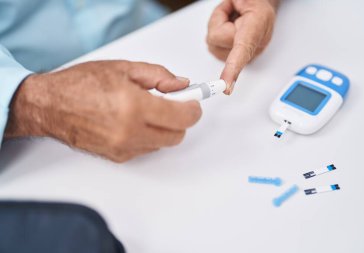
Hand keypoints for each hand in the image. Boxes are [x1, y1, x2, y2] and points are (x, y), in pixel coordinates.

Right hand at [5, 61, 201, 161]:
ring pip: (163, 144)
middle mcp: (130, 132)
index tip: (194, 101)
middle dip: (181, 120)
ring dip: (164, 128)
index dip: (193, 108)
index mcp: (133, 107)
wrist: (50, 106)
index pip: (182, 117)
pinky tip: (134, 121)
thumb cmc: (80, 85)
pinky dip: (149, 136)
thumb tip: (181, 84)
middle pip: (177, 136)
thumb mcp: (123, 69)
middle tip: (174, 104)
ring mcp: (123, 148)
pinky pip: (146, 149)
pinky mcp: (117, 157)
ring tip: (147, 110)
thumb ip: (159, 76)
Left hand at [207, 0, 278, 93]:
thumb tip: (223, 18)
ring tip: (232, 19)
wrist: (263, 7)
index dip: (233, 69)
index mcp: (257, 27)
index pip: (243, 50)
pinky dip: (218, 35)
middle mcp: (253, 46)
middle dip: (218, 21)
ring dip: (217, 27)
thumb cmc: (254, 3)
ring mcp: (245, 55)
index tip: (226, 86)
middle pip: (215, 39)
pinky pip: (214, 47)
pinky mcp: (236, 59)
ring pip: (212, 43)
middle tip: (232, 11)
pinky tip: (230, 28)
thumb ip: (231, 5)